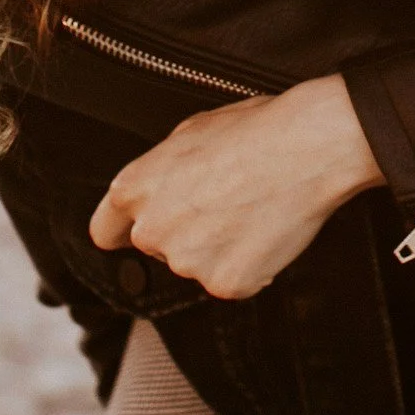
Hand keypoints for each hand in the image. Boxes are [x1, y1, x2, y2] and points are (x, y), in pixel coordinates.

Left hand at [89, 74, 383, 299]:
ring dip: (219, 249)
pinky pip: (234, 280)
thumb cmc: (255, 130)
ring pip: (197, 264)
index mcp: (134, 189)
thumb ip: (161, 170)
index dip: (123, 231)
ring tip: (252, 209)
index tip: (135, 233)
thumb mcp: (189, 132)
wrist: (308, 147)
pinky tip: (267, 231)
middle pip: (158, 247)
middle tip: (224, 203)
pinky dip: (251, 265)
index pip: (106, 231)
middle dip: (184, 232)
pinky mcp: (225, 284)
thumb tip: (162, 185)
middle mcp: (152, 230)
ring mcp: (187, 262)